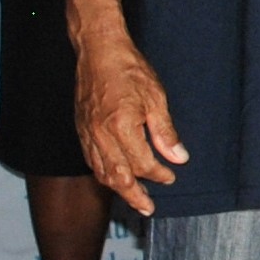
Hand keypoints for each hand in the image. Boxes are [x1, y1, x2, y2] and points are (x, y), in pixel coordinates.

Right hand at [73, 29, 188, 214]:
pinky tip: (115, 176)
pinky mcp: (81, 129)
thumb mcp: (156, 98)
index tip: (170, 176)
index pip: (142, 163)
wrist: (98, 51)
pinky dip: (104, 173)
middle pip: (118, 177)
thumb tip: (178, 157)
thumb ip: (165, 132)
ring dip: (118, 188)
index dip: (158, 173)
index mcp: (122, 126)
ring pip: (101, 172)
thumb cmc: (129, 70)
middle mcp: (101, 134)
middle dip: (135, 195)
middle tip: (148, 208)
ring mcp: (88, 133)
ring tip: (134, 198)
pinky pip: (91, 160)